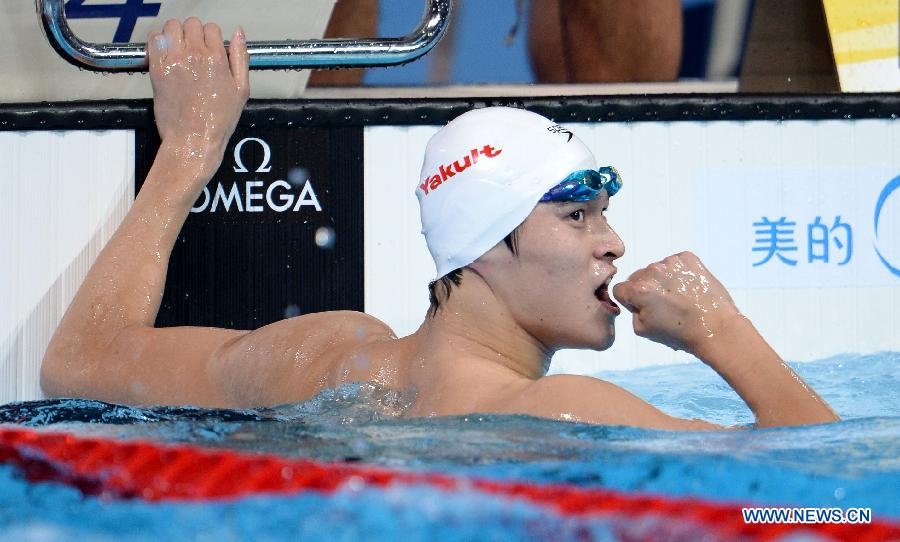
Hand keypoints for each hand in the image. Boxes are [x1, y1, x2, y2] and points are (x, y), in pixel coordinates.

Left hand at [147, 18, 248, 154]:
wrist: (194, 139)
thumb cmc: (218, 121)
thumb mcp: (242, 90)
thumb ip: (240, 57)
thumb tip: (238, 33)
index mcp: (217, 59)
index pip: (212, 28)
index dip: (211, 37)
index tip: (208, 48)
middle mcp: (195, 55)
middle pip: (191, 24)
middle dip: (193, 33)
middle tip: (193, 49)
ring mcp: (174, 61)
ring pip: (171, 27)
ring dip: (175, 34)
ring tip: (178, 50)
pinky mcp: (158, 69)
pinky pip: (153, 40)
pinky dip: (158, 42)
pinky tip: (165, 54)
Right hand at [612, 251, 740, 353]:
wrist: (716, 328)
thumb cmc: (681, 333)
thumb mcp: (643, 330)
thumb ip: (631, 311)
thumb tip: (635, 300)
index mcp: (639, 290)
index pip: (620, 289)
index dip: (630, 301)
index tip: (644, 308)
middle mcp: (653, 271)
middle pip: (638, 277)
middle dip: (646, 289)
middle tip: (664, 305)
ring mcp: (672, 263)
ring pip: (657, 270)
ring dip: (663, 281)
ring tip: (679, 298)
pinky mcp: (689, 259)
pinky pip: (674, 263)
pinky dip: (679, 274)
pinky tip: (688, 289)